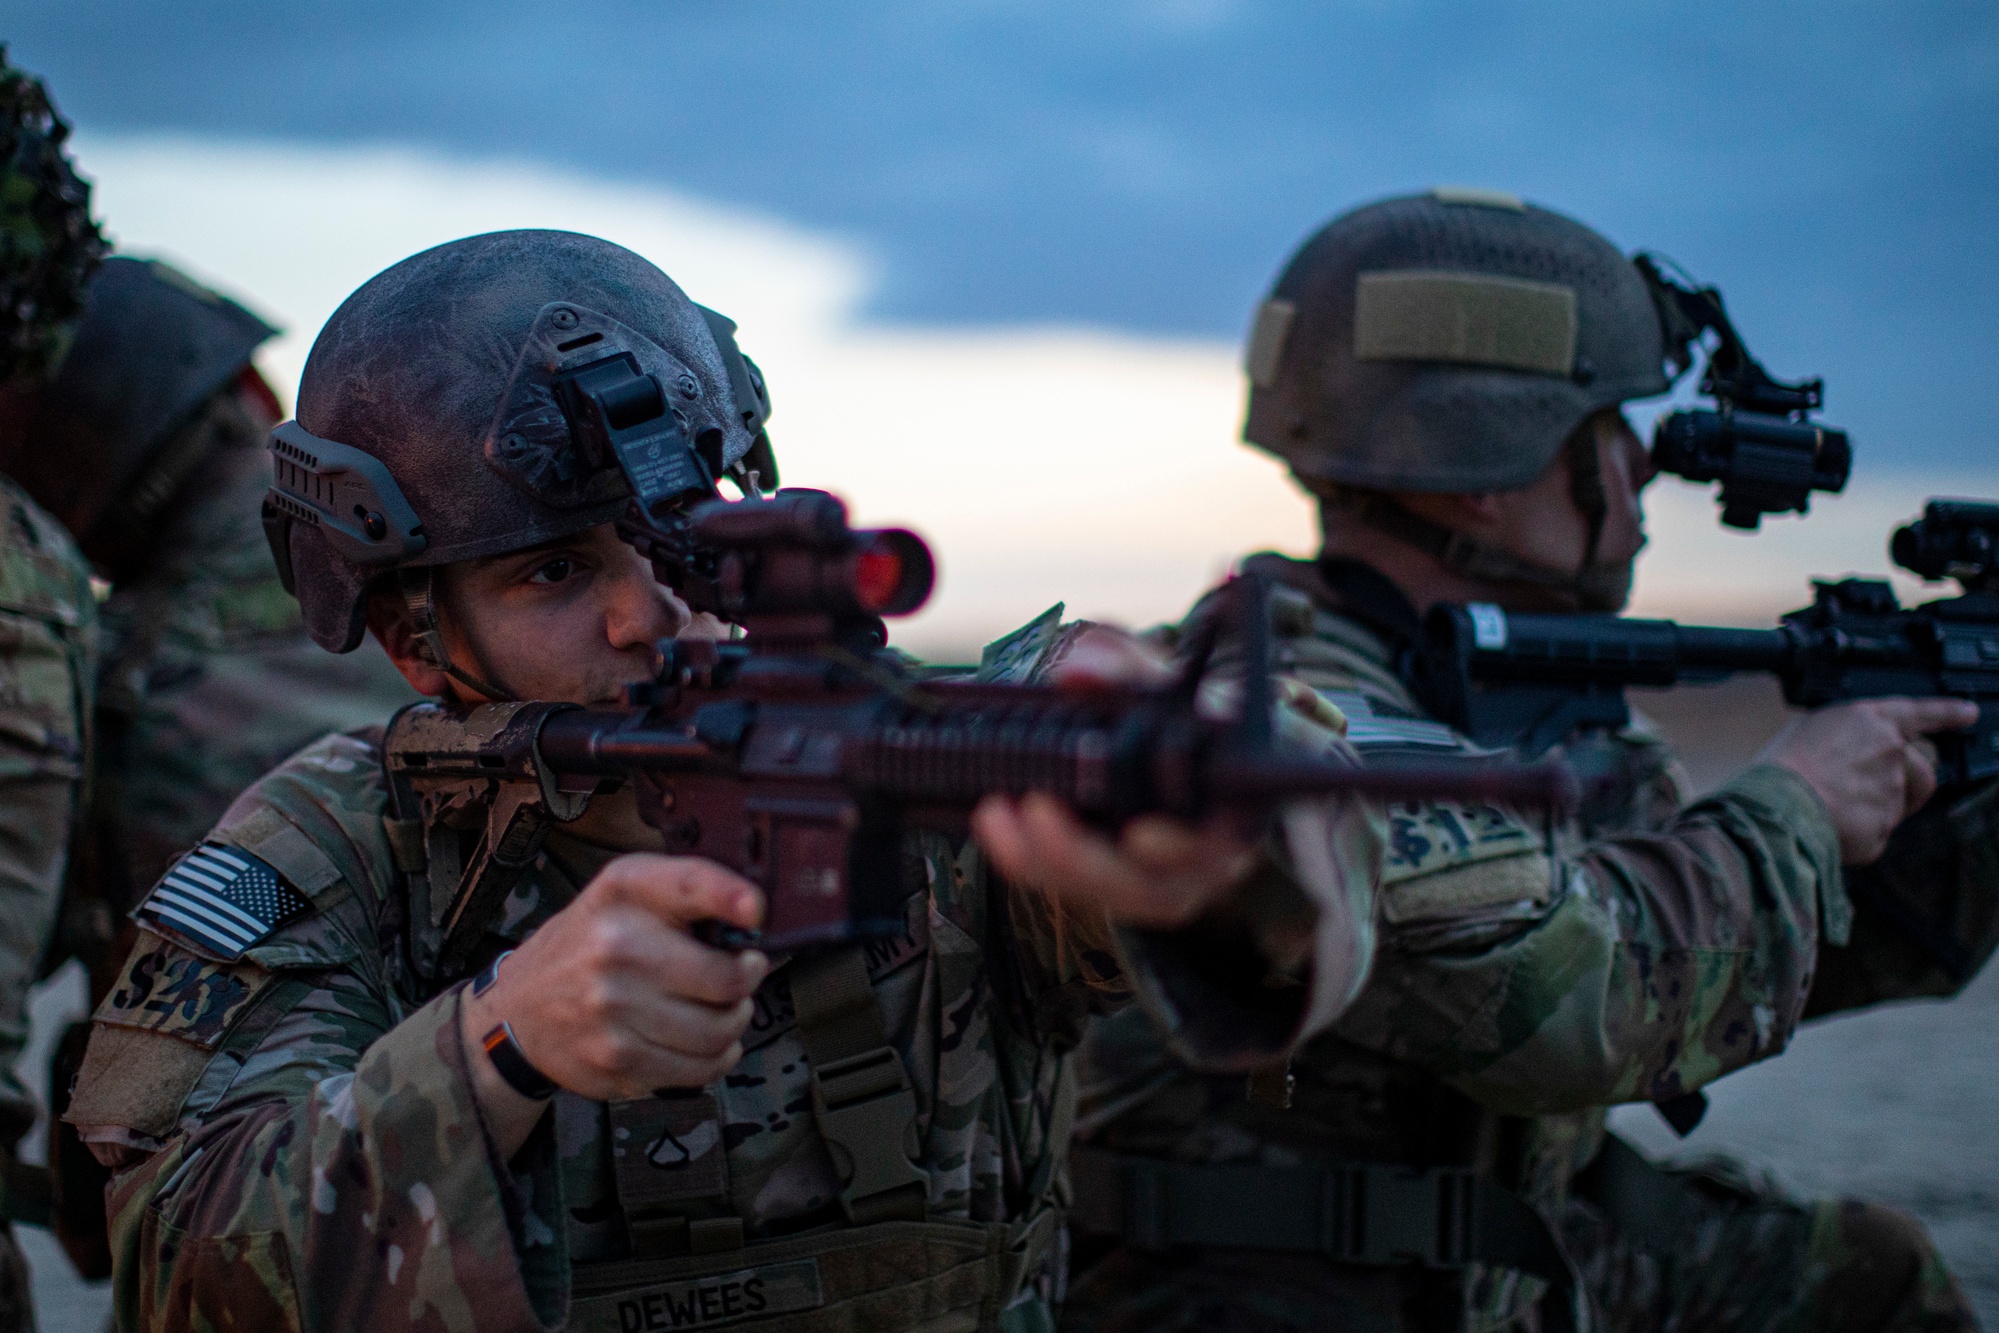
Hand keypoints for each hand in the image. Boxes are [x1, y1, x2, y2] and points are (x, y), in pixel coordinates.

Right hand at [458, 854, 767, 1152]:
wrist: (518, 1009)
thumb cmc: (590, 945)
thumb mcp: (625, 896)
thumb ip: (687, 894)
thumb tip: (758, 920)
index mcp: (624, 892)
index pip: (689, 883)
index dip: (730, 896)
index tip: (755, 910)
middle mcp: (615, 947)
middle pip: (725, 978)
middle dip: (747, 980)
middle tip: (742, 976)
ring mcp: (613, 1009)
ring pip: (718, 1031)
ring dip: (734, 1024)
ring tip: (723, 1012)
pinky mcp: (616, 1060)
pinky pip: (697, 1070)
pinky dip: (715, 1059)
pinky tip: (704, 1044)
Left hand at [970, 623, 1258, 927]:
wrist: (1178, 742)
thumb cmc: (1182, 711)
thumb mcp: (1161, 677)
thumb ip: (1124, 666)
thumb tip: (1081, 670)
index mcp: (1236, 808)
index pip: (1217, 840)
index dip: (1179, 846)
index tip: (1139, 833)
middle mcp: (1207, 859)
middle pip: (1149, 885)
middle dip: (1086, 854)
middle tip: (1037, 808)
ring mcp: (1162, 880)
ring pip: (1106, 892)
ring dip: (1046, 857)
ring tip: (998, 814)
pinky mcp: (1118, 885)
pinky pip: (1072, 886)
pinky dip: (1028, 857)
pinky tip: (994, 822)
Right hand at [1758, 697, 1978, 863]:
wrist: (1775, 805)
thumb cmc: (1779, 766)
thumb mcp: (1808, 729)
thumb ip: (1844, 736)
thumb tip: (1851, 752)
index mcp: (1869, 721)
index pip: (1919, 713)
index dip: (1947, 713)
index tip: (1969, 713)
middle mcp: (1889, 752)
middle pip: (1920, 770)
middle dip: (1904, 783)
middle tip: (1865, 791)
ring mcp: (1892, 792)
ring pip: (1896, 805)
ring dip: (1874, 808)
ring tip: (1830, 808)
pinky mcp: (1884, 828)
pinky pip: (1875, 834)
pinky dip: (1856, 835)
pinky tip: (1827, 827)